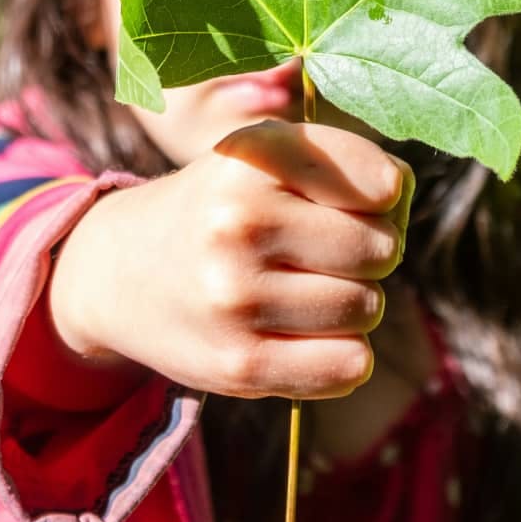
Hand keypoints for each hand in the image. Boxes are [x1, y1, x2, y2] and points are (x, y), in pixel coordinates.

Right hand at [49, 120, 412, 399]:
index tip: (352, 201)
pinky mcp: (240, 364)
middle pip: (382, 249)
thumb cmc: (223, 207)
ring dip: (353, 303)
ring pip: (368, 308)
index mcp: (253, 156)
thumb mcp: (266, 155)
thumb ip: (346, 164)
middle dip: (369, 252)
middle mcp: (239, 222)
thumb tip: (400, 197)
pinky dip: (344, 354)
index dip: (383, 195)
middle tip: (324, 252)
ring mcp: (236, 296)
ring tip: (304, 289)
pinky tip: (306, 334)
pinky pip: (349, 366)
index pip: (381, 183)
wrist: (120, 271)